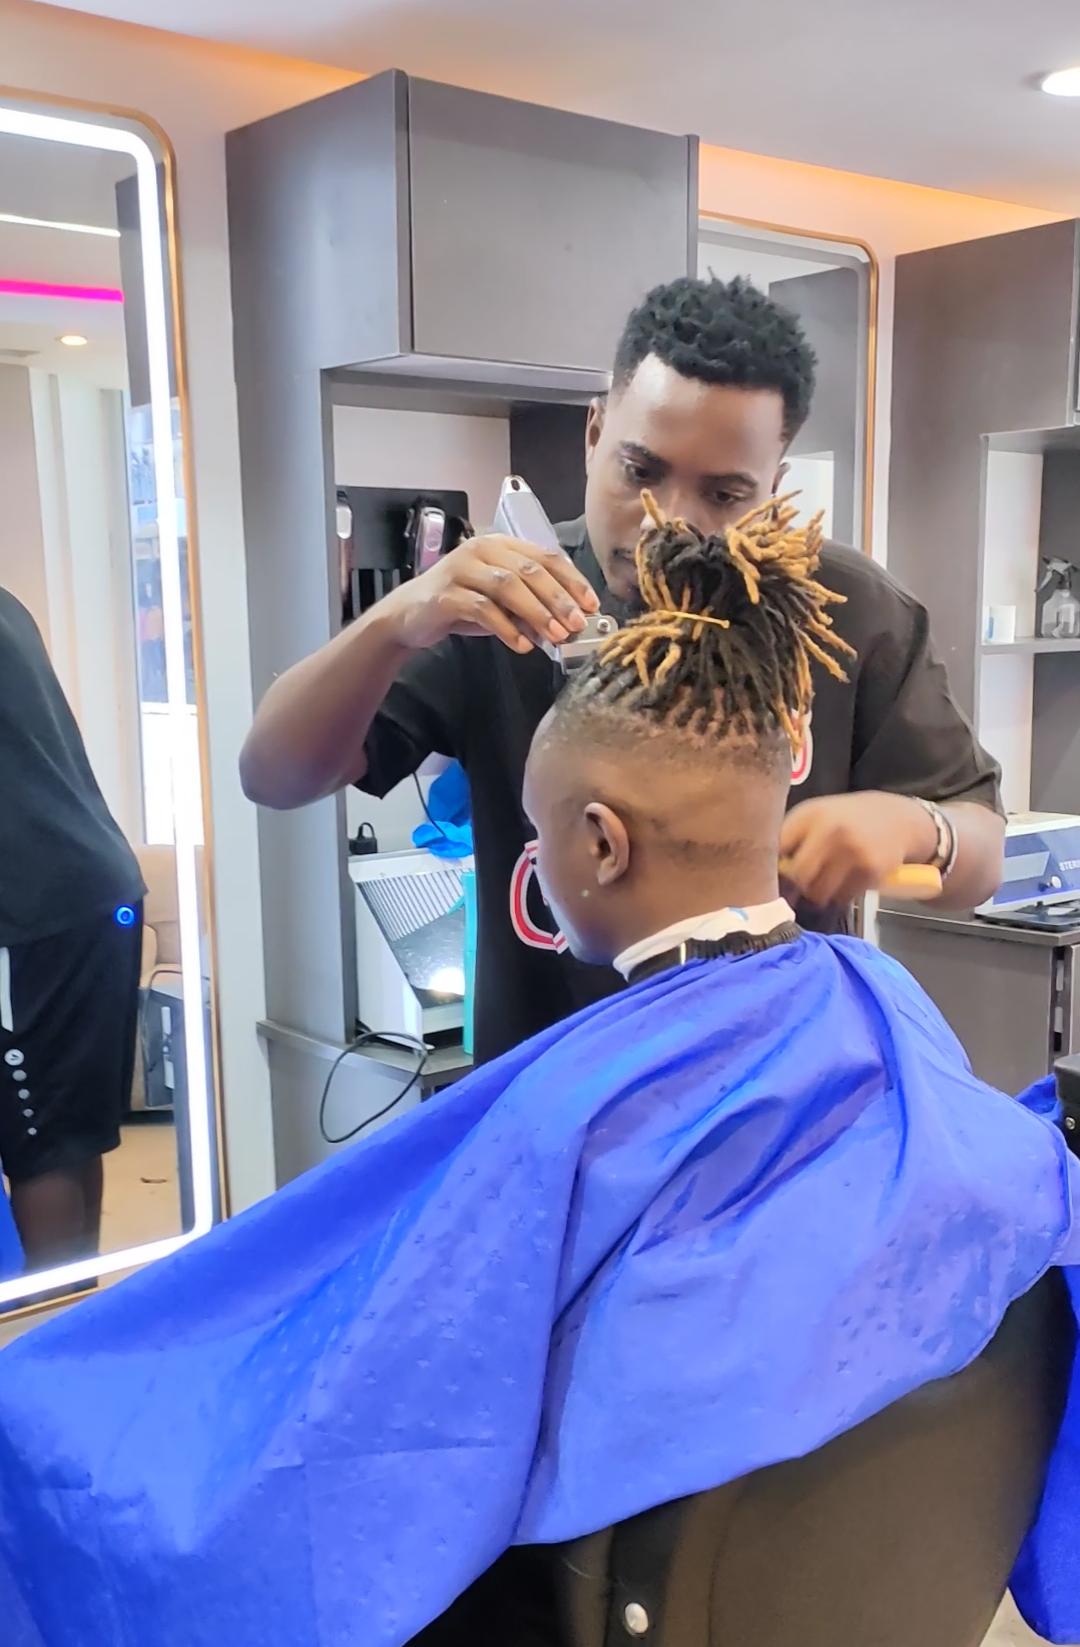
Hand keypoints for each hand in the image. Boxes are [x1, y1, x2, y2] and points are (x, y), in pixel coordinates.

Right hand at [382, 535, 599, 653]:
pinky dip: (506, 628)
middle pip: (529, 570)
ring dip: (537, 612)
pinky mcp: (446, 594)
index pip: (545, 556)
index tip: (591, 604)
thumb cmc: (463, 605)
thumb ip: (531, 607)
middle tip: (577, 624)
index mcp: (501, 544)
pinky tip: (523, 645)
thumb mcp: (502, 603)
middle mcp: (481, 549)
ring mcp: (461, 569)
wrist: (411, 615)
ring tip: (556, 636)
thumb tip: (569, 624)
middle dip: (558, 598)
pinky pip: (482, 609)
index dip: (572, 580)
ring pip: (508, 586)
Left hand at [779, 792, 938, 907]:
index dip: (770, 868)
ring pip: (818, 892)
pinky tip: (843, 883)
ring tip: (820, 886)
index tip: (767, 878)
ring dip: (816, 895)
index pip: (777, 848)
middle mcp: (830, 830)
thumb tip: (760, 870)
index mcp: (810, 814)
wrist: (898, 818)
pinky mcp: (871, 870)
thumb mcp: (817, 815)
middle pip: (796, 876)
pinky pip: (842, 897)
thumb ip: (790, 836)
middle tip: (795, 890)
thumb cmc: (847, 819)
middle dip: (794, 887)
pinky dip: (838, 896)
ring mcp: (852, 850)